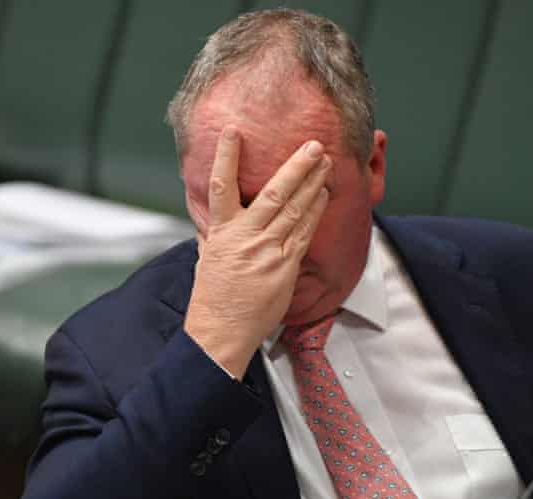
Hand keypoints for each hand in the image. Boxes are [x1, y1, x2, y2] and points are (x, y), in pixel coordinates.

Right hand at [184, 126, 330, 378]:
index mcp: (221, 232)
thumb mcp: (207, 258)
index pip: (221, 186)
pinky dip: (316, 211)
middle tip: (312, 144)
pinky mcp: (286, 267)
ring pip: (295, 210)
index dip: (226, 156)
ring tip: (325, 162)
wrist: (222, 332)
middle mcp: (246, 237)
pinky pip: (305, 233)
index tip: (232, 132)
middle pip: (274, 194)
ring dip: (313, 183)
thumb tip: (211, 219)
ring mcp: (268, 251)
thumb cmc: (213, 297)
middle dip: (296, 166)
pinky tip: (324, 194)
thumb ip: (213, 234)